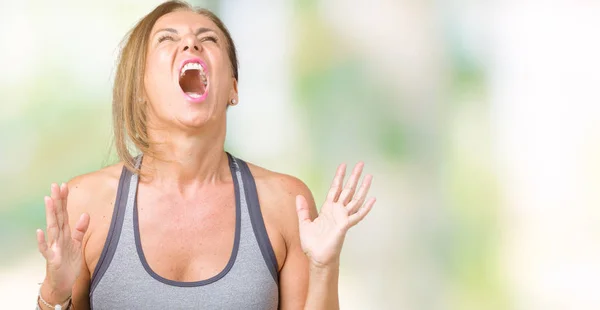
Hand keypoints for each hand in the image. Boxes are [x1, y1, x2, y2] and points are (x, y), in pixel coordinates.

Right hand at [36, 183, 89, 301]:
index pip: (64, 213)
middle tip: (55, 185)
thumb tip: (85, 214)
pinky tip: (39, 231)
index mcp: (65, 232)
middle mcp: (58, 237)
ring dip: (50, 214)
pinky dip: (41, 241)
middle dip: (56, 201)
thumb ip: (80, 229)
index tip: (64, 185)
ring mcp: (54, 247)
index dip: (64, 200)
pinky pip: (45, 249)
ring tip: (48, 200)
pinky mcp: (52, 258)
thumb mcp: (77, 243)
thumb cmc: (69, 262)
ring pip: (52, 228)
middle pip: (57, 216)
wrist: (64, 281)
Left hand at [296, 162, 375, 267]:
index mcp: (328, 209)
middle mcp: (337, 211)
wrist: (317, 258)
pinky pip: (357, 215)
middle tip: (361, 163)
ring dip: (362, 188)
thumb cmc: (312, 244)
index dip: (339, 177)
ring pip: (355, 199)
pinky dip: (365, 207)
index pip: (335, 188)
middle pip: (348, 190)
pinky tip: (372, 199)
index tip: (343, 165)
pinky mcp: (345, 225)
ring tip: (369, 176)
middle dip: (354, 176)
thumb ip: (302, 210)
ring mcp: (343, 218)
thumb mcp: (304, 224)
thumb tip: (298, 196)